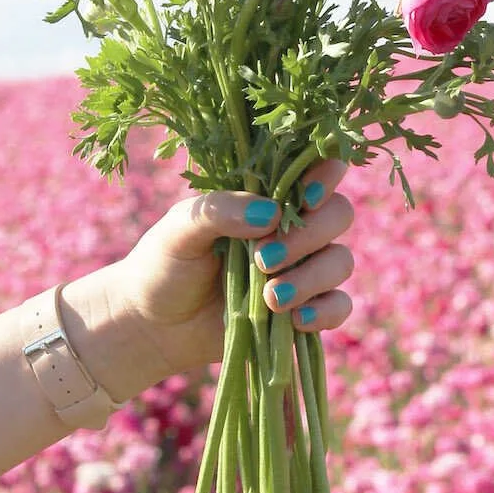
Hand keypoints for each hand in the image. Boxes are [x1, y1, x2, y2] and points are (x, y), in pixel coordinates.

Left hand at [71, 163, 354, 402]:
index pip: (318, 167)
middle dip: (308, 236)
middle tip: (263, 259)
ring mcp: (302, 268)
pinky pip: (339, 306)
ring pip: (340, 261)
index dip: (325, 175)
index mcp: (267, 194)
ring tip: (270, 299)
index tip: (304, 198)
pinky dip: (325, 311)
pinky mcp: (304, 309)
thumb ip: (219, 211)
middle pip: (338, 214)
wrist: (153, 325)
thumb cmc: (164, 263)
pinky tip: (296, 319)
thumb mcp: (180, 228)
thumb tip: (270, 214)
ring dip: (311, 278)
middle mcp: (293, 226)